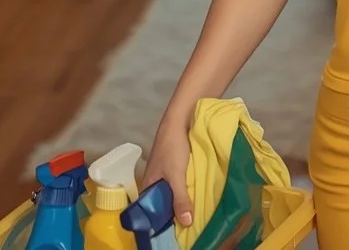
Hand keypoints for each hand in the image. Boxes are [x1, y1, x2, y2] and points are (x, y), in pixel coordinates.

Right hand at [141, 110, 195, 228]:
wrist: (182, 118)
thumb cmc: (173, 147)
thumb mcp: (176, 176)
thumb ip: (180, 199)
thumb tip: (186, 223)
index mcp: (148, 184)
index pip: (150, 209)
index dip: (160, 220)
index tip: (175, 230)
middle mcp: (155, 180)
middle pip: (163, 202)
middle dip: (175, 211)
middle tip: (191, 223)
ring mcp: (166, 172)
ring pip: (173, 191)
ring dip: (183, 199)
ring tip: (197, 211)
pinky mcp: (177, 165)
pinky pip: (181, 182)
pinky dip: (189, 188)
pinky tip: (199, 194)